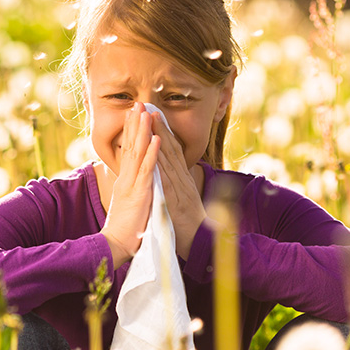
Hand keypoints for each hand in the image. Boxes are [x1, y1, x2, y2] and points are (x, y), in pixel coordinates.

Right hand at [100, 102, 161, 267]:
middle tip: (138, 103)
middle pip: (130, 146)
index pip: (128, 151)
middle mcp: (126, 178)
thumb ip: (130, 189)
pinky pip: (147, 170)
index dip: (131, 132)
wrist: (116, 245)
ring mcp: (132, 184)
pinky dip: (152, 153)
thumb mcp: (127, 203)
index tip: (134, 114)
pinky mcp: (140, 193)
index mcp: (125, 180)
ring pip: (138, 153)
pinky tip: (156, 139)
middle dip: (134, 124)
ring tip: (146, 113)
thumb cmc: (125, 229)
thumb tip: (132, 180)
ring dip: (143, 131)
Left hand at [149, 111, 206, 258]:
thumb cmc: (188, 224)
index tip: (152, 114)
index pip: (171, 150)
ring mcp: (179, 188)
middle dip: (159, 126)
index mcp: (181, 179)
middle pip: (169, 148)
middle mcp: (181, 179)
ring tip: (149, 118)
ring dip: (159, 137)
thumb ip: (176, 185)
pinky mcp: (175, 200)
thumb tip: (169, 174)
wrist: (200, 243)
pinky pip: (166, 178)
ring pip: (168, 158)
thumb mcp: (182, 200)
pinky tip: (154, 150)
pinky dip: (161, 163)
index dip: (162, 131)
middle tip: (148, 106)